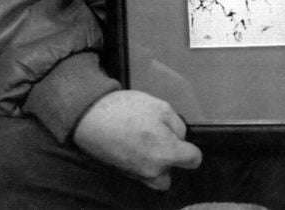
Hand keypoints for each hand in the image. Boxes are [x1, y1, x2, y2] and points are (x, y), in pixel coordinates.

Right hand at [72, 90, 202, 190]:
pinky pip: (138, 173)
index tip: (183, 140)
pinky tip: (132, 144)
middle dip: (169, 161)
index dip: (191, 148)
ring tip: (145, 144)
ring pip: (154, 177)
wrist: (91, 117)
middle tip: (160, 140)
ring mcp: (136, 173)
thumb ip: (177, 125)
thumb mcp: (161, 107)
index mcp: (167, 153)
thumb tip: (180, 136)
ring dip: (154, 165)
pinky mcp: (121, 172)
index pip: (194, 160)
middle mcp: (153, 170)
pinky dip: (138, 163)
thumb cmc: (127, 110)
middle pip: (171, 174)